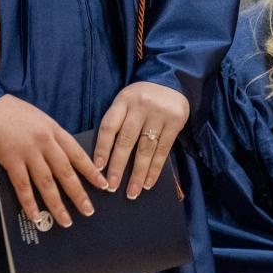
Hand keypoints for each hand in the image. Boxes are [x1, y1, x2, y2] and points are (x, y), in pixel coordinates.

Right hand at [0, 95, 105, 228]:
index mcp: (53, 128)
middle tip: (88, 210)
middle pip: (66, 171)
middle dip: (79, 193)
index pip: (77, 153)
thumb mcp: (37, 118)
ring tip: (66, 220)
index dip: (91, 170)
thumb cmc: (8, 110)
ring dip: (57, 204)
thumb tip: (58, 156)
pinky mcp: (10, 158)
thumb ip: (48, 135)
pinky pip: (23, 186)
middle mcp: (44, 140)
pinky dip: (30, 203)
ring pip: (47, 182)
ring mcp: (28, 150)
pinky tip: (36, 216)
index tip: (102, 184)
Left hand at [92, 81, 190, 199]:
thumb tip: (105, 157)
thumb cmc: (142, 97)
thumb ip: (118, 121)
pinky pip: (163, 150)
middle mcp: (140, 106)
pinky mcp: (175, 121)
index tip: (97, 169)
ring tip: (132, 192)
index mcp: (123, 100)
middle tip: (112, 188)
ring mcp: (159, 113)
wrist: (172, 80)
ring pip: (145, 149)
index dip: (101, 149)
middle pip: (126, 141)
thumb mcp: (126, 101)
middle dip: (118, 167)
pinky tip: (149, 182)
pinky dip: (155, 169)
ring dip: (138, 174)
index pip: (109, 126)